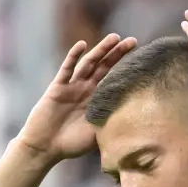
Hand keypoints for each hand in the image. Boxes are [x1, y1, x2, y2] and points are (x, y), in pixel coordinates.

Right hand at [16, 34, 136, 160]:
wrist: (45, 148)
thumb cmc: (70, 145)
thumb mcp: (98, 134)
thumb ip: (111, 123)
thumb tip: (135, 122)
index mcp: (96, 100)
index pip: (113, 79)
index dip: (126, 68)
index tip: (143, 58)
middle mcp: (85, 90)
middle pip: (103, 66)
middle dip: (117, 53)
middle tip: (133, 41)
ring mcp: (71, 86)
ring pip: (88, 63)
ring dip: (100, 50)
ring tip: (114, 38)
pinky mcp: (57, 87)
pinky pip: (66, 69)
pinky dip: (73, 56)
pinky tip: (81, 45)